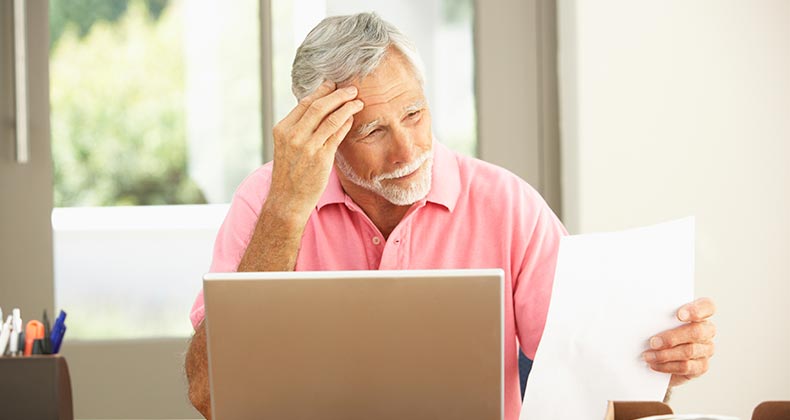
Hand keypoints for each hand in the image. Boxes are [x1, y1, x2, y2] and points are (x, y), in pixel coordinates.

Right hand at [269, 80, 363, 219]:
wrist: (288, 199)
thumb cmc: (290, 173)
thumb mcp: (286, 146)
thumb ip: (299, 128)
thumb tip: (318, 109)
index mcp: (282, 129)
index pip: (304, 103)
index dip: (321, 91)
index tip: (333, 85)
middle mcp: (293, 136)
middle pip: (319, 106)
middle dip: (338, 95)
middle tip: (351, 89)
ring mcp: (307, 147)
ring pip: (331, 118)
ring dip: (347, 107)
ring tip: (358, 102)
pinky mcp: (320, 158)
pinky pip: (337, 134)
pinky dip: (346, 123)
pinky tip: (352, 118)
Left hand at [642, 297, 715, 386]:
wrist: (658, 356)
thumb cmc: (659, 332)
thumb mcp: (657, 321)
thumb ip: (657, 316)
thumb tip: (639, 313)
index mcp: (699, 314)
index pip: (707, 307)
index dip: (696, 310)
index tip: (679, 315)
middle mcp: (706, 331)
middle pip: (697, 332)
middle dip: (672, 338)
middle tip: (652, 342)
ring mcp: (706, 349)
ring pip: (689, 351)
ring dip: (665, 354)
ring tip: (648, 355)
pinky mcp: (701, 366)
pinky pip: (686, 367)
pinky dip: (667, 366)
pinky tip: (654, 364)